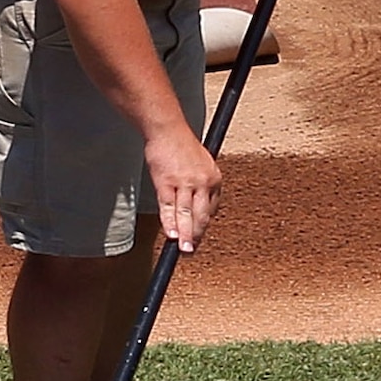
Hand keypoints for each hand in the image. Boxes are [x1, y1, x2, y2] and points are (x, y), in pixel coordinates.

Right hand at [143, 124, 221, 248]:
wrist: (167, 129)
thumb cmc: (180, 145)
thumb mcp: (201, 164)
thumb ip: (202, 184)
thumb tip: (196, 205)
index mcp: (214, 179)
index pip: (211, 210)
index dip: (202, 226)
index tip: (196, 236)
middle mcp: (203, 182)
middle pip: (201, 215)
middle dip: (196, 235)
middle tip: (191, 250)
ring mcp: (185, 182)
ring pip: (186, 214)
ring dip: (185, 234)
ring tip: (183, 249)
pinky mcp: (167, 181)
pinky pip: (169, 206)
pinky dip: (169, 222)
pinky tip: (170, 233)